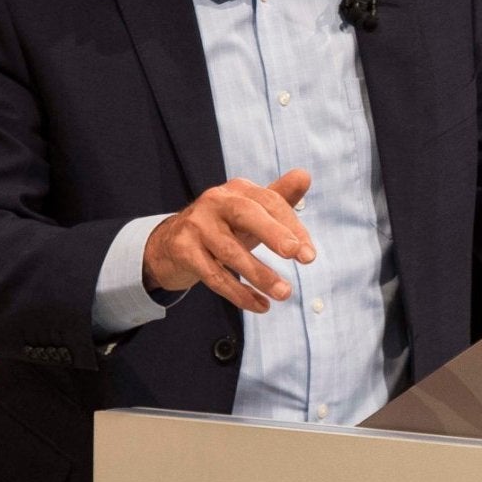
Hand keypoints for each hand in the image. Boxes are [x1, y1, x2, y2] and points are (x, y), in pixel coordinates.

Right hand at [142, 170, 315, 313]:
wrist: (172, 243)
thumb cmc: (225, 226)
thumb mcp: (252, 213)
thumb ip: (280, 197)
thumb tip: (304, 175)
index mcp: (238, 190)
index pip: (270, 202)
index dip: (293, 228)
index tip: (309, 256)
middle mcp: (215, 202)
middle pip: (246, 215)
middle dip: (274, 234)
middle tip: (296, 255)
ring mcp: (196, 225)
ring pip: (231, 252)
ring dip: (260, 275)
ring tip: (284, 293)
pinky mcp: (182, 250)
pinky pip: (214, 275)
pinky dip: (239, 294)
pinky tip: (260, 305)